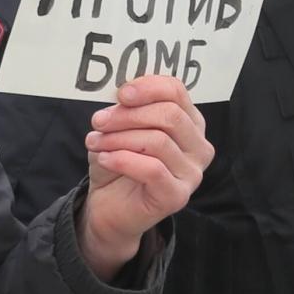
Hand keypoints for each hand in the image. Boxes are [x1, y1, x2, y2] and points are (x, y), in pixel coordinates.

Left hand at [80, 77, 213, 277]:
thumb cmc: (118, 162)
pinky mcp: (177, 196)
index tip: (120, 93)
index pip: (177, 91)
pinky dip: (122, 160)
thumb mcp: (120, 128)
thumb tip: (123, 93)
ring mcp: (192, 173)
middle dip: (128, 115)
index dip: (148, 87)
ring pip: (158, 141)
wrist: (108, 207)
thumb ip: (128, 108)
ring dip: (119, 138)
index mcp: (189, 123)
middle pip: (170, 115)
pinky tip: (104, 159)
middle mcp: (198, 147)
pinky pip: (152, 169)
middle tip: (99, 121)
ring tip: (95, 142)